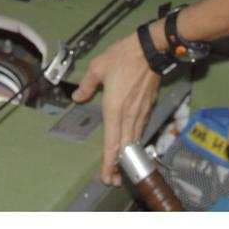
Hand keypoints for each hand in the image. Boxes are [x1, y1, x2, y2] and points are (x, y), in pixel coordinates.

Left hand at [70, 32, 161, 184]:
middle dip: (118, 166)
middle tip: (114, 180)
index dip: (108, 162)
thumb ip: (86, 84)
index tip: (106, 176)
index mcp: (114, 108)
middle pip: (124, 147)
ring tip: (122, 167)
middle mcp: (128, 115)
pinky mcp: (148, 106)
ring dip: (127, 155)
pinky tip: (132, 142)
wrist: (151, 49)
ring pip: (133, 139)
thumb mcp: (98, 66)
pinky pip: (140, 128)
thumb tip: (77, 96)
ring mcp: (140, 112)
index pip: (110, 141)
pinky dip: (135, 139)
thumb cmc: (123, 56)